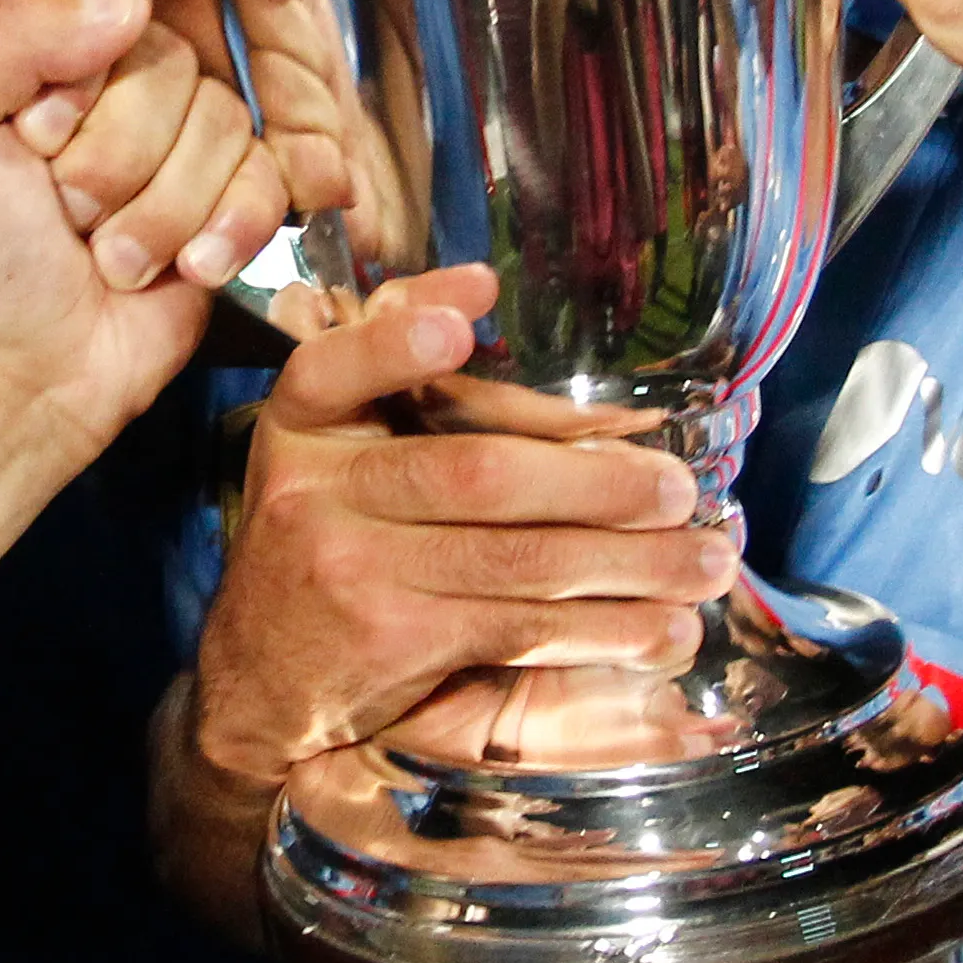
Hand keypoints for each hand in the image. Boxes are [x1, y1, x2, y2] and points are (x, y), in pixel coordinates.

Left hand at [0, 0, 275, 460]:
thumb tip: (128, 0)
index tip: (28, 141)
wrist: (12, 372)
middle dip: (116, 157)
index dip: (76, 78)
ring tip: (108, 257)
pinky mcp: (231, 191)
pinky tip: (183, 270)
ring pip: (223, 122)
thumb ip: (4, 32)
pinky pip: (268, 177)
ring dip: (161, 211)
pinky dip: (226, 231)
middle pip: (171, 62)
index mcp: (36, 34)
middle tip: (64, 211)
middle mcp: (114, 70)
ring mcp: (178, 130)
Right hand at [187, 286, 725, 797]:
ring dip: (627, 565)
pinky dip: (599, 630)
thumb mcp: (333, 447)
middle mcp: (316, 493)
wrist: (257, 678)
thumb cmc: (325, 537)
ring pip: (514, 560)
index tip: (470, 308)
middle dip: (595, 484)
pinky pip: (516, 628)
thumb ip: (395, 372)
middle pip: (475, 474)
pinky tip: (659, 630)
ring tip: (706, 562)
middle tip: (681, 490)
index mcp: (302, 426)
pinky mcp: (391, 643)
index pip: (335, 368)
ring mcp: (351, 572)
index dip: (399, 341)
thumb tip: (479, 284)